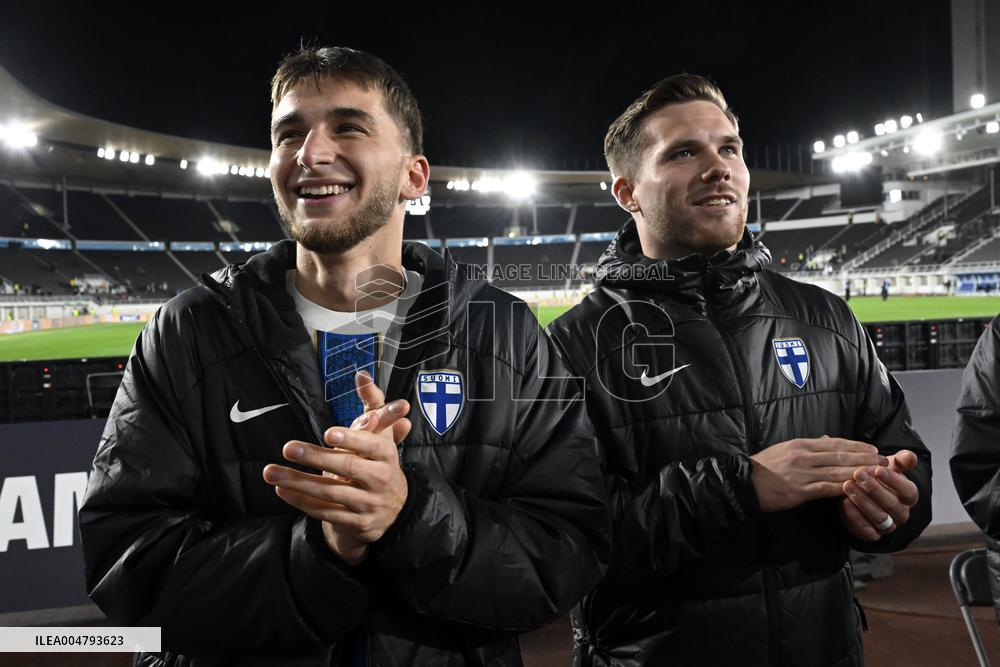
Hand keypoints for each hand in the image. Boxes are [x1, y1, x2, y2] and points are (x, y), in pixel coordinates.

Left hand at [263, 373, 410, 563]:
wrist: (393, 509)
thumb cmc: (378, 462)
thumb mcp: (380, 434)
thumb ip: (372, 403)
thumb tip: (361, 374)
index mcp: (387, 456)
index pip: (371, 446)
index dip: (351, 440)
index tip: (327, 434)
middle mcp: (380, 480)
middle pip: (347, 468)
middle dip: (315, 458)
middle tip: (287, 448)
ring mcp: (368, 504)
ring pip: (330, 493)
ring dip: (297, 482)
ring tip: (270, 471)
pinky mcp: (357, 524)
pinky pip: (325, 512)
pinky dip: (301, 502)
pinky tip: (282, 490)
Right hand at [750, 437, 886, 511]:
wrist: (744, 483)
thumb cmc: (763, 467)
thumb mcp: (784, 450)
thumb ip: (806, 447)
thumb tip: (826, 440)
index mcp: (800, 445)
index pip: (834, 443)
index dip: (856, 446)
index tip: (872, 449)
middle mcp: (804, 456)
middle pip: (840, 456)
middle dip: (865, 459)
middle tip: (885, 461)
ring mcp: (802, 473)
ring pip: (838, 472)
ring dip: (861, 474)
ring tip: (878, 476)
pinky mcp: (800, 491)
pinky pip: (827, 489)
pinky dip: (844, 489)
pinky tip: (858, 490)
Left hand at [840, 450, 919, 540]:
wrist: (863, 496)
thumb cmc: (879, 479)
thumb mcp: (889, 467)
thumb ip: (900, 461)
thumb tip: (910, 456)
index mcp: (909, 496)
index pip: (908, 491)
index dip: (894, 480)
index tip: (878, 469)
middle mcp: (902, 513)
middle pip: (892, 504)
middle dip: (874, 489)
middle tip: (858, 474)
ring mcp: (889, 526)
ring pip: (879, 517)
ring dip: (862, 501)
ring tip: (847, 485)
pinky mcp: (873, 535)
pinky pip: (866, 529)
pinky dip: (855, 516)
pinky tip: (844, 502)